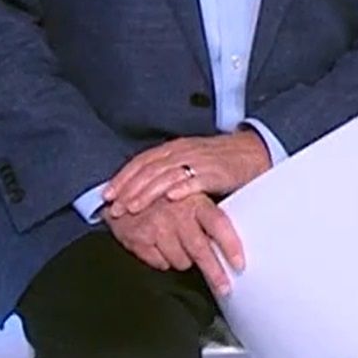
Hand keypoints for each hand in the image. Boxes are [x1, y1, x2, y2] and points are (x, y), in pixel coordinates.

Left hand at [103, 131, 272, 219]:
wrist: (251, 152)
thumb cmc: (219, 161)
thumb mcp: (188, 161)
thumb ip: (168, 171)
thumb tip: (143, 189)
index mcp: (173, 148)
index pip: (141, 162)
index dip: (122, 178)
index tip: (107, 195)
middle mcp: (181, 152)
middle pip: (148, 170)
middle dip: (128, 190)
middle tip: (114, 208)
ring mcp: (197, 161)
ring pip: (165, 176)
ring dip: (147, 193)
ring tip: (133, 208)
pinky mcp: (215, 172)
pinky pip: (195, 180)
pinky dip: (181, 189)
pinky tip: (170, 199)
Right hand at [104, 194, 244, 295]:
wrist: (127, 195)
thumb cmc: (166, 200)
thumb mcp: (191, 199)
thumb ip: (209, 219)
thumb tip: (231, 247)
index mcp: (195, 202)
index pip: (218, 225)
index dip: (230, 246)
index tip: (239, 265)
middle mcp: (177, 214)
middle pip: (201, 250)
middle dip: (215, 273)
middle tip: (224, 288)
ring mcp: (157, 226)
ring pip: (181, 261)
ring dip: (184, 261)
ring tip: (179, 248)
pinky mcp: (139, 238)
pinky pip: (160, 263)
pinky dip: (163, 261)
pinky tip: (161, 248)